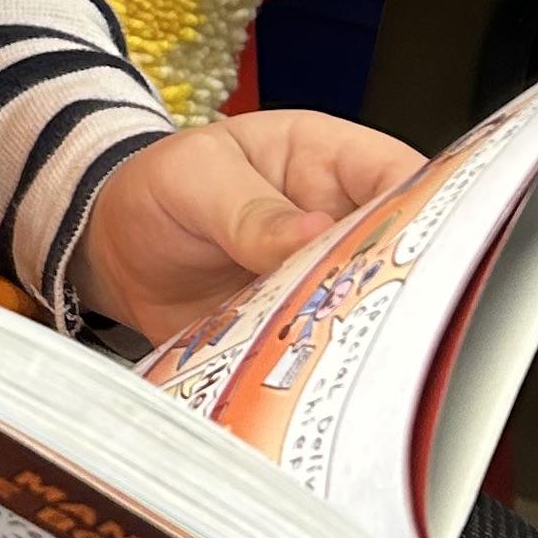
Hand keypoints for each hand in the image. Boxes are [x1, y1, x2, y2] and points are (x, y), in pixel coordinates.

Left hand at [75, 111, 425, 348]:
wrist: (113, 244)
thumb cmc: (160, 186)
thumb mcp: (194, 177)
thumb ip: (247, 206)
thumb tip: (312, 230)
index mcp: (327, 159)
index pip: (400, 175)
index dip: (425, 209)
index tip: (424, 246)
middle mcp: (336, 220)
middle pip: (396, 251)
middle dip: (395, 283)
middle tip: (378, 311)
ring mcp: (318, 278)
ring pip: (364, 307)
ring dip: (355, 331)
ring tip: (339, 349)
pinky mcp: (294, 327)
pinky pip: (319, 348)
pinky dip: (315, 366)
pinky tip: (305, 378)